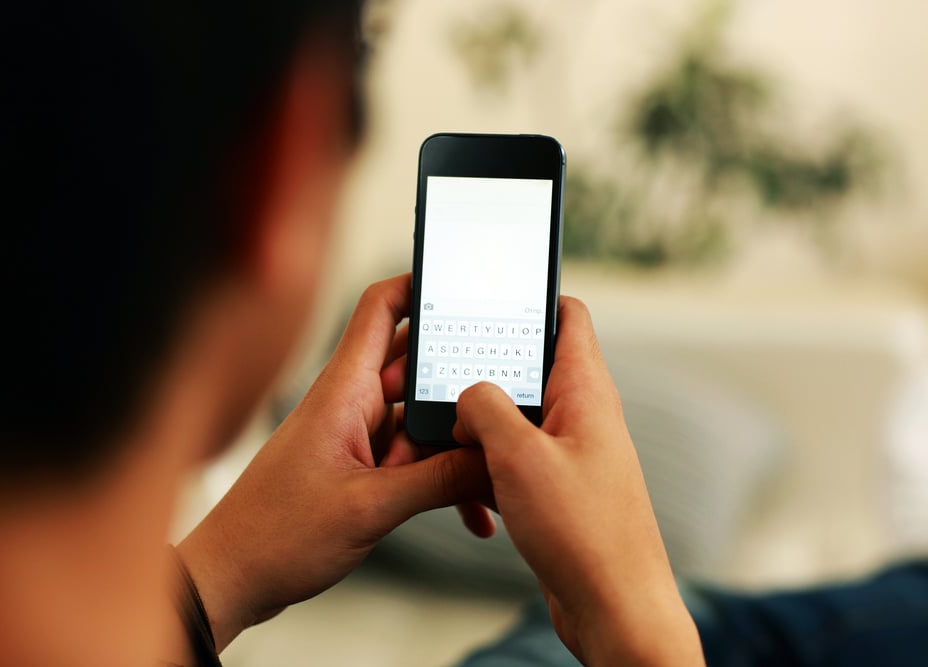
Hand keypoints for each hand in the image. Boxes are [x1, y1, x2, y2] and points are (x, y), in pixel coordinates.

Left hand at [178, 274, 489, 649]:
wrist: (231, 579)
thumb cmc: (275, 535)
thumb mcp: (370, 508)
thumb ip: (439, 480)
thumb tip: (493, 458)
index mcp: (344, 391)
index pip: (381, 308)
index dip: (421, 285)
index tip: (468, 286)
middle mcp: (351, 404)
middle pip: (418, 367)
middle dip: (464, 384)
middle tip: (511, 400)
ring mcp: (356, 436)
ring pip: (421, 420)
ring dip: (456, 445)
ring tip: (496, 470)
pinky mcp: (359, 469)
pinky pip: (413, 460)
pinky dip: (442, 480)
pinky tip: (471, 511)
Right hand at [453, 297, 703, 665]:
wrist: (614, 608)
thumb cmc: (583, 532)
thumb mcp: (520, 457)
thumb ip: (485, 408)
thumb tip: (468, 396)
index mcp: (586, 391)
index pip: (566, 316)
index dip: (529, 296)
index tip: (487, 291)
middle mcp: (582, 415)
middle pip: (530, 365)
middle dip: (485, 366)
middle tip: (442, 368)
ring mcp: (571, 452)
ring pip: (516, 415)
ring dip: (480, 421)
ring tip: (443, 427)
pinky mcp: (558, 488)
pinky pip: (514, 457)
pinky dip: (486, 460)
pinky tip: (462, 476)